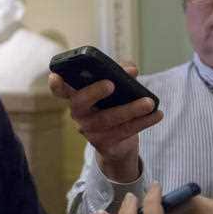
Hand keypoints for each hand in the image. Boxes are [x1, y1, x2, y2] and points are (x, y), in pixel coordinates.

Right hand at [48, 64, 162, 181]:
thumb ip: (120, 74)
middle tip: (111, 84)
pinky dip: (143, 122)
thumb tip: (131, 70)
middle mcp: (79, 114)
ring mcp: (89, 130)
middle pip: (80, 103)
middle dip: (94, 92)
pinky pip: (124, 132)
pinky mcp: (104, 143)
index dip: (56, 84)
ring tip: (149, 102)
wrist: (119, 142)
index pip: (61, 90)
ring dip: (130, 109)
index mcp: (77, 97)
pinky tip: (157, 115)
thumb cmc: (113, 106)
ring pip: (107, 119)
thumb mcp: (116, 89)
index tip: (55, 76)